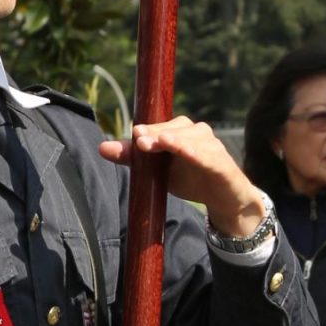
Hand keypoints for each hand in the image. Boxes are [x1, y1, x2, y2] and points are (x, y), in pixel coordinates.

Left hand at [98, 117, 266, 238]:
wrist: (223, 199)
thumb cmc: (189, 177)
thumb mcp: (157, 170)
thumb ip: (132, 158)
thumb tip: (102, 147)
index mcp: (179, 130)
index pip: (160, 126)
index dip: (149, 129)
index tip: (135, 134)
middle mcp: (197, 132)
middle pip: (175, 129)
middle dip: (158, 134)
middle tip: (140, 141)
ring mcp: (212, 146)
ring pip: (192, 139)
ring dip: (176, 141)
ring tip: (162, 142)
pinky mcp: (223, 163)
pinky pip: (210, 157)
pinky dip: (199, 154)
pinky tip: (189, 154)